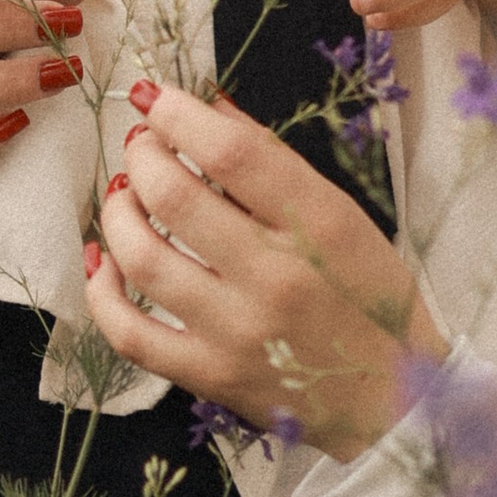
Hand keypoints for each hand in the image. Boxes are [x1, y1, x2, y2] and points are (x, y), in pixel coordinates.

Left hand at [85, 84, 440, 460]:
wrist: (394, 399)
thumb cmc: (369, 297)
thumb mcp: (343, 216)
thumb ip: (273, 161)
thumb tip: (207, 106)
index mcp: (318, 225)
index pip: (232, 152)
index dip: (179, 113)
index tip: (157, 97)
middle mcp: (275, 277)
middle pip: (175, 197)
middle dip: (143, 155)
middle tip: (142, 145)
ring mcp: (237, 331)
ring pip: (143, 258)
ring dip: (118, 212)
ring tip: (124, 194)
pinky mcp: (210, 376)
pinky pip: (130, 333)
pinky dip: (102, 291)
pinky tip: (105, 260)